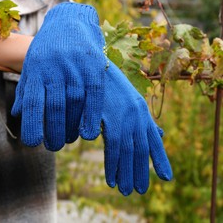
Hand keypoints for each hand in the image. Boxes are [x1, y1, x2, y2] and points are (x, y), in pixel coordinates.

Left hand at [11, 2, 106, 150]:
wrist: (68, 22)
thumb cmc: (47, 51)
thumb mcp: (33, 67)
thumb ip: (26, 90)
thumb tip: (17, 114)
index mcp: (36, 70)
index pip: (33, 101)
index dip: (33, 123)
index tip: (33, 142)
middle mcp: (54, 68)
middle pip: (55, 105)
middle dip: (54, 130)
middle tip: (54, 146)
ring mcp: (75, 66)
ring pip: (74, 102)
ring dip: (72, 126)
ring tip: (69, 139)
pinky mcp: (93, 65)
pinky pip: (93, 94)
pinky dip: (92, 116)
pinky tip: (88, 133)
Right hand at [102, 61, 172, 194]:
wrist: (87, 62)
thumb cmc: (102, 82)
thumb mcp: (123, 98)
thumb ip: (139, 117)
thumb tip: (159, 133)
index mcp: (140, 109)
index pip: (153, 139)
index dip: (160, 158)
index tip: (166, 176)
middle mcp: (137, 113)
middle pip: (141, 149)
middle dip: (141, 171)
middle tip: (138, 190)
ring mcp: (125, 115)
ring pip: (129, 151)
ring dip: (127, 173)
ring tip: (126, 190)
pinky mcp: (110, 116)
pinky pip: (114, 147)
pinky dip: (113, 165)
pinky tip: (111, 178)